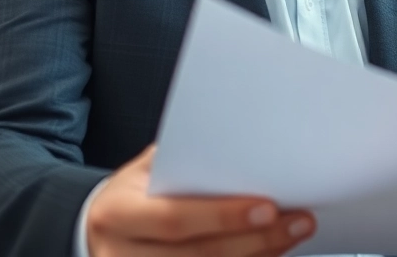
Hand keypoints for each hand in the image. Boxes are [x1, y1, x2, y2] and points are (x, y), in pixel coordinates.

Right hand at [86, 145, 315, 256]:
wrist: (99, 229)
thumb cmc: (133, 193)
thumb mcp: (144, 169)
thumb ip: (184, 161)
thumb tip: (243, 150)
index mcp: (117, 214)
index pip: (174, 220)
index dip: (223, 217)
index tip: (268, 207)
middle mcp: (120, 254)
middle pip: (196, 256)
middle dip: (254, 241)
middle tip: (298, 221)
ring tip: (293, 236)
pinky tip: (270, 255)